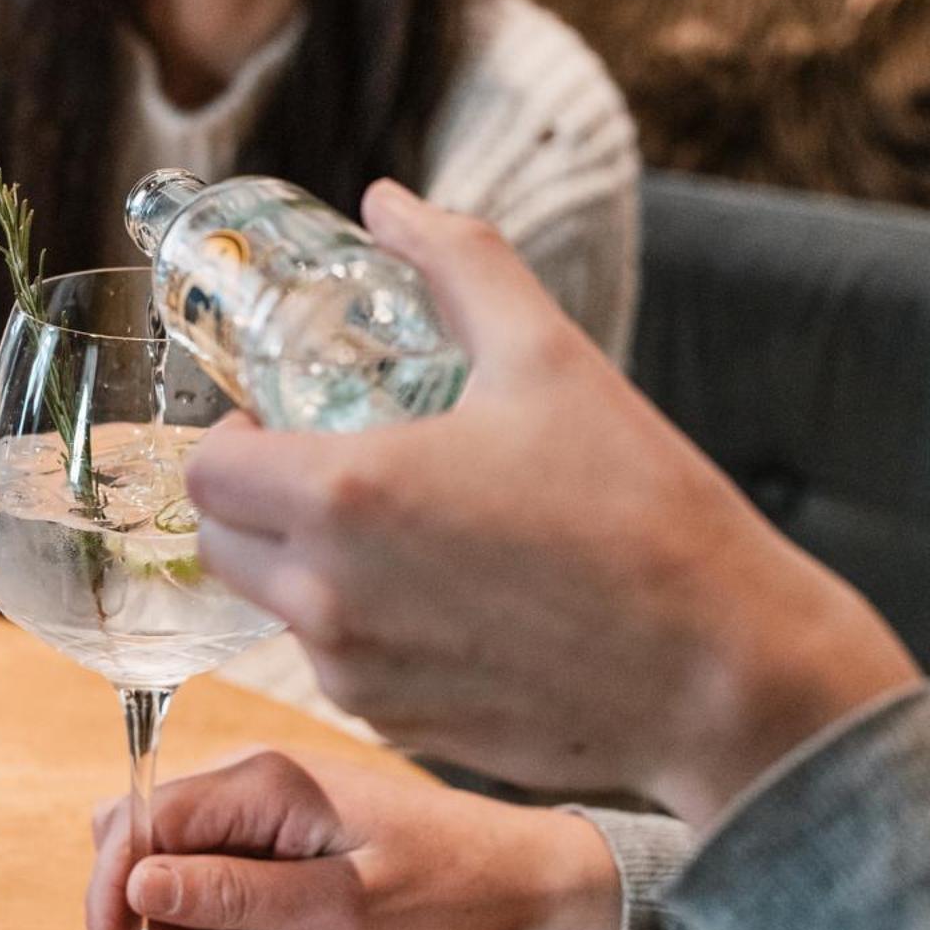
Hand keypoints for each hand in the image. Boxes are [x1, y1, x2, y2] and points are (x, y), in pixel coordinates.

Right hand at [85, 750, 622, 929]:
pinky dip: (205, 902)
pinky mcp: (276, 818)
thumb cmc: (440, 886)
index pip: (145, 819)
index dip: (112, 889)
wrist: (509, 870)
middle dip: (139, 899)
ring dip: (173, 906)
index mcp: (264, 780)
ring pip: (171, 844)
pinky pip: (208, 854)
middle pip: (144, 825)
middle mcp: (252, 771)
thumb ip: (237, 893)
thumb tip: (138, 882)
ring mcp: (262, 793)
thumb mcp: (341, 905)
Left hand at [187, 182, 917, 824]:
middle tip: (329, 464)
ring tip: (403, 528)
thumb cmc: (642, 512)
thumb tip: (388, 203)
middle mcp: (328, 596)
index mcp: (347, 496)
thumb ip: (457, 265)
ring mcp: (357, 673)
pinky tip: (446, 597)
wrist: (724, 675)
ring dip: (304, 562)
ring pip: (274, 605)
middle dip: (251, 498)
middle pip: (219, 541)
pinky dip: (360, 626)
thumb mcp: (550, 357)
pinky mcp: (394, 726)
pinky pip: (336, 663)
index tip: (282, 418)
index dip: (232, 434)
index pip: (206, 469)